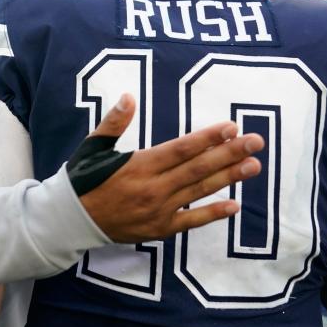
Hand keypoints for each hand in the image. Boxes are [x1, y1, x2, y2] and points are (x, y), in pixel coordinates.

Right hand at [79, 94, 262, 242]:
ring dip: (229, 178)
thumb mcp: (93, 147)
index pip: (181, 148)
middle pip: (198, 168)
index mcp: (139, 165)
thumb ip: (114, 123)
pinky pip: (191, 221)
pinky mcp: (159, 229)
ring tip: (253, 166)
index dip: (208, 138)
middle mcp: (153, 188)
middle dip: (229, 154)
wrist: (70, 221)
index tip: (232, 127)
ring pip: (199, 191)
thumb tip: (129, 97)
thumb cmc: (83, 180)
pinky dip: (213, 214)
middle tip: (256, 142)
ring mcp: (158, 210)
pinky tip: (234, 206)